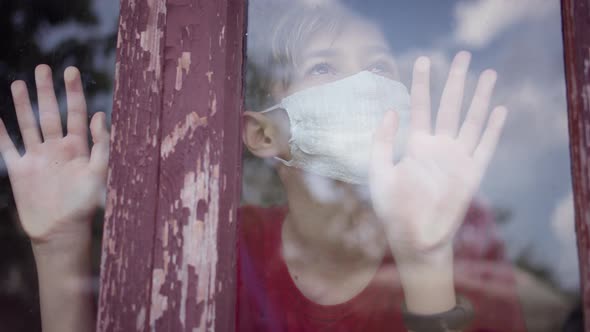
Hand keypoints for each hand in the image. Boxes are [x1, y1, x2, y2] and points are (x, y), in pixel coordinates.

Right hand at [0, 65, 108, 247]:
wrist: (61, 232)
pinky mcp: (20, 171)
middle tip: (43, 68)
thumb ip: (101, 145)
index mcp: (77, 148)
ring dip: (23, 105)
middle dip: (46, 91)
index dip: (73, 92)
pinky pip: (7, 147)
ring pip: (28, 124)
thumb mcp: (99, 173)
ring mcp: (37, 158)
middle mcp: (56, 148)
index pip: (75, 113)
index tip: (71, 70)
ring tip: (18, 83)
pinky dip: (0, 132)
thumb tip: (100, 114)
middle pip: (49, 113)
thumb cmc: (85, 205)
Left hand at [369, 51, 505, 262]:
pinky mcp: (472, 173)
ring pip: (471, 120)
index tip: (423, 60)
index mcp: (416, 144)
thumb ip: (382, 142)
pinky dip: (493, 128)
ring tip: (488, 73)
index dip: (422, 84)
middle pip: (449, 106)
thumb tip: (390, 110)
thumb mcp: (379, 172)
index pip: (420, 106)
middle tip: (464, 55)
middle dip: (456, 80)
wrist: (414, 237)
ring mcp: (457, 158)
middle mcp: (438, 146)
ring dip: (480, 97)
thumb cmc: (393, 208)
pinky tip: (499, 109)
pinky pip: (485, 146)